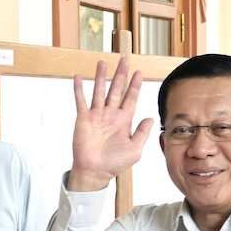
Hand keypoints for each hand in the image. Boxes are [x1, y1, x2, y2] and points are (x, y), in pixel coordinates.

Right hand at [67, 58, 155, 191]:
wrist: (95, 172)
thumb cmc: (114, 163)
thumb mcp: (135, 150)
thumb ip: (142, 133)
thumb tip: (151, 118)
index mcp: (124, 120)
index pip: (131, 98)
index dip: (135, 85)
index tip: (139, 72)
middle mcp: (110, 114)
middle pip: (117, 89)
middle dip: (121, 74)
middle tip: (124, 59)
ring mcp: (97, 115)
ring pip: (100, 91)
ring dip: (101, 77)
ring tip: (103, 62)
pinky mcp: (83, 119)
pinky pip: (81, 101)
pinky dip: (79, 89)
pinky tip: (78, 77)